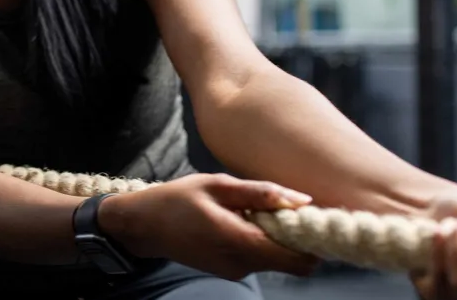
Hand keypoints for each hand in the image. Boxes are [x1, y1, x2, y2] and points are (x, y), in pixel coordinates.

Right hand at [106, 173, 319, 280]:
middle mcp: (242, 264)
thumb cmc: (178, 199)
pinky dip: (262, 242)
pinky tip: (244, 221)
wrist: (144, 226)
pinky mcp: (230, 271)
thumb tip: (303, 200)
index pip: (298, 259)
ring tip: (256, 211)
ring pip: (276, 260)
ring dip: (277, 239)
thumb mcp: (218, 185)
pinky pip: (260, 259)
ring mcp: (236, 271)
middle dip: (297, 239)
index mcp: (240, 242)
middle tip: (287, 210)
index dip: (312, 242)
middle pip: (292, 262)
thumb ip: (261, 193)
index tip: (311, 218)